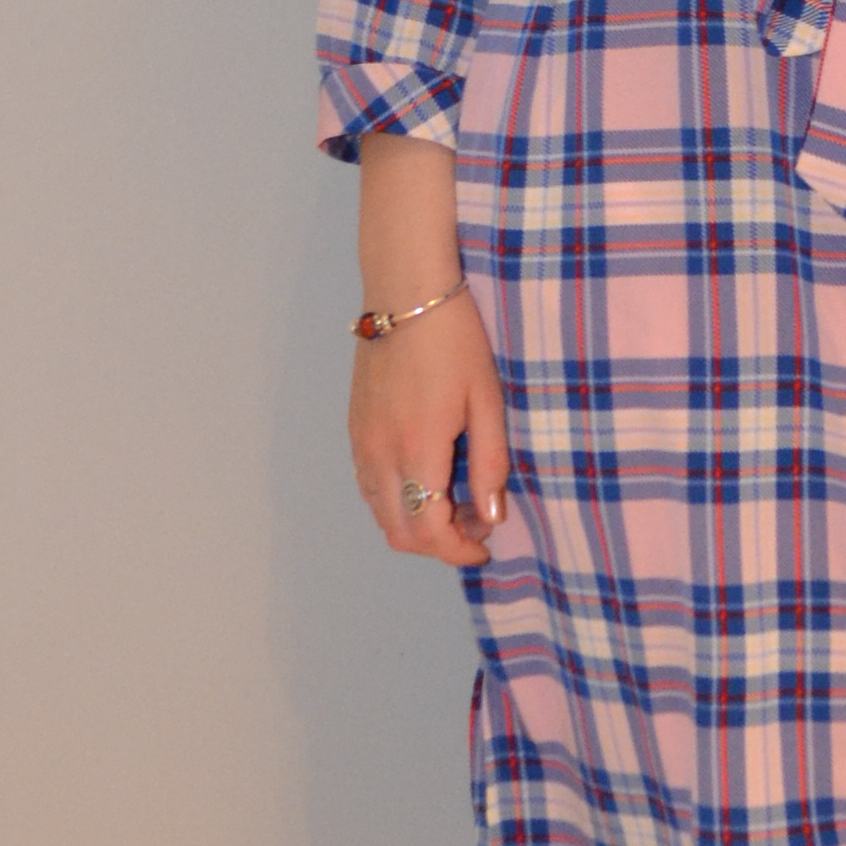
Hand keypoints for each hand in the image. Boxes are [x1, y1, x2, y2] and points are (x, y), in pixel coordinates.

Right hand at [349, 288, 509, 564]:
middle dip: (439, 544)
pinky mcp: (354, 430)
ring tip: (457, 499)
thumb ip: (490, 464)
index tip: (486, 544)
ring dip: (417, 523)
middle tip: (476, 523)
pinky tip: (429, 477)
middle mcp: (379, 454)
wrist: (407, 294)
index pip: (428, 532)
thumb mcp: (487, 402)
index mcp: (416, 449)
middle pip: (399, 534)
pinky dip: (398, 500)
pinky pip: (370, 487)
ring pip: (380, 513)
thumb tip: (491, 516)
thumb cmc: (456, 342)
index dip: (458, 550)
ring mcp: (360, 443)